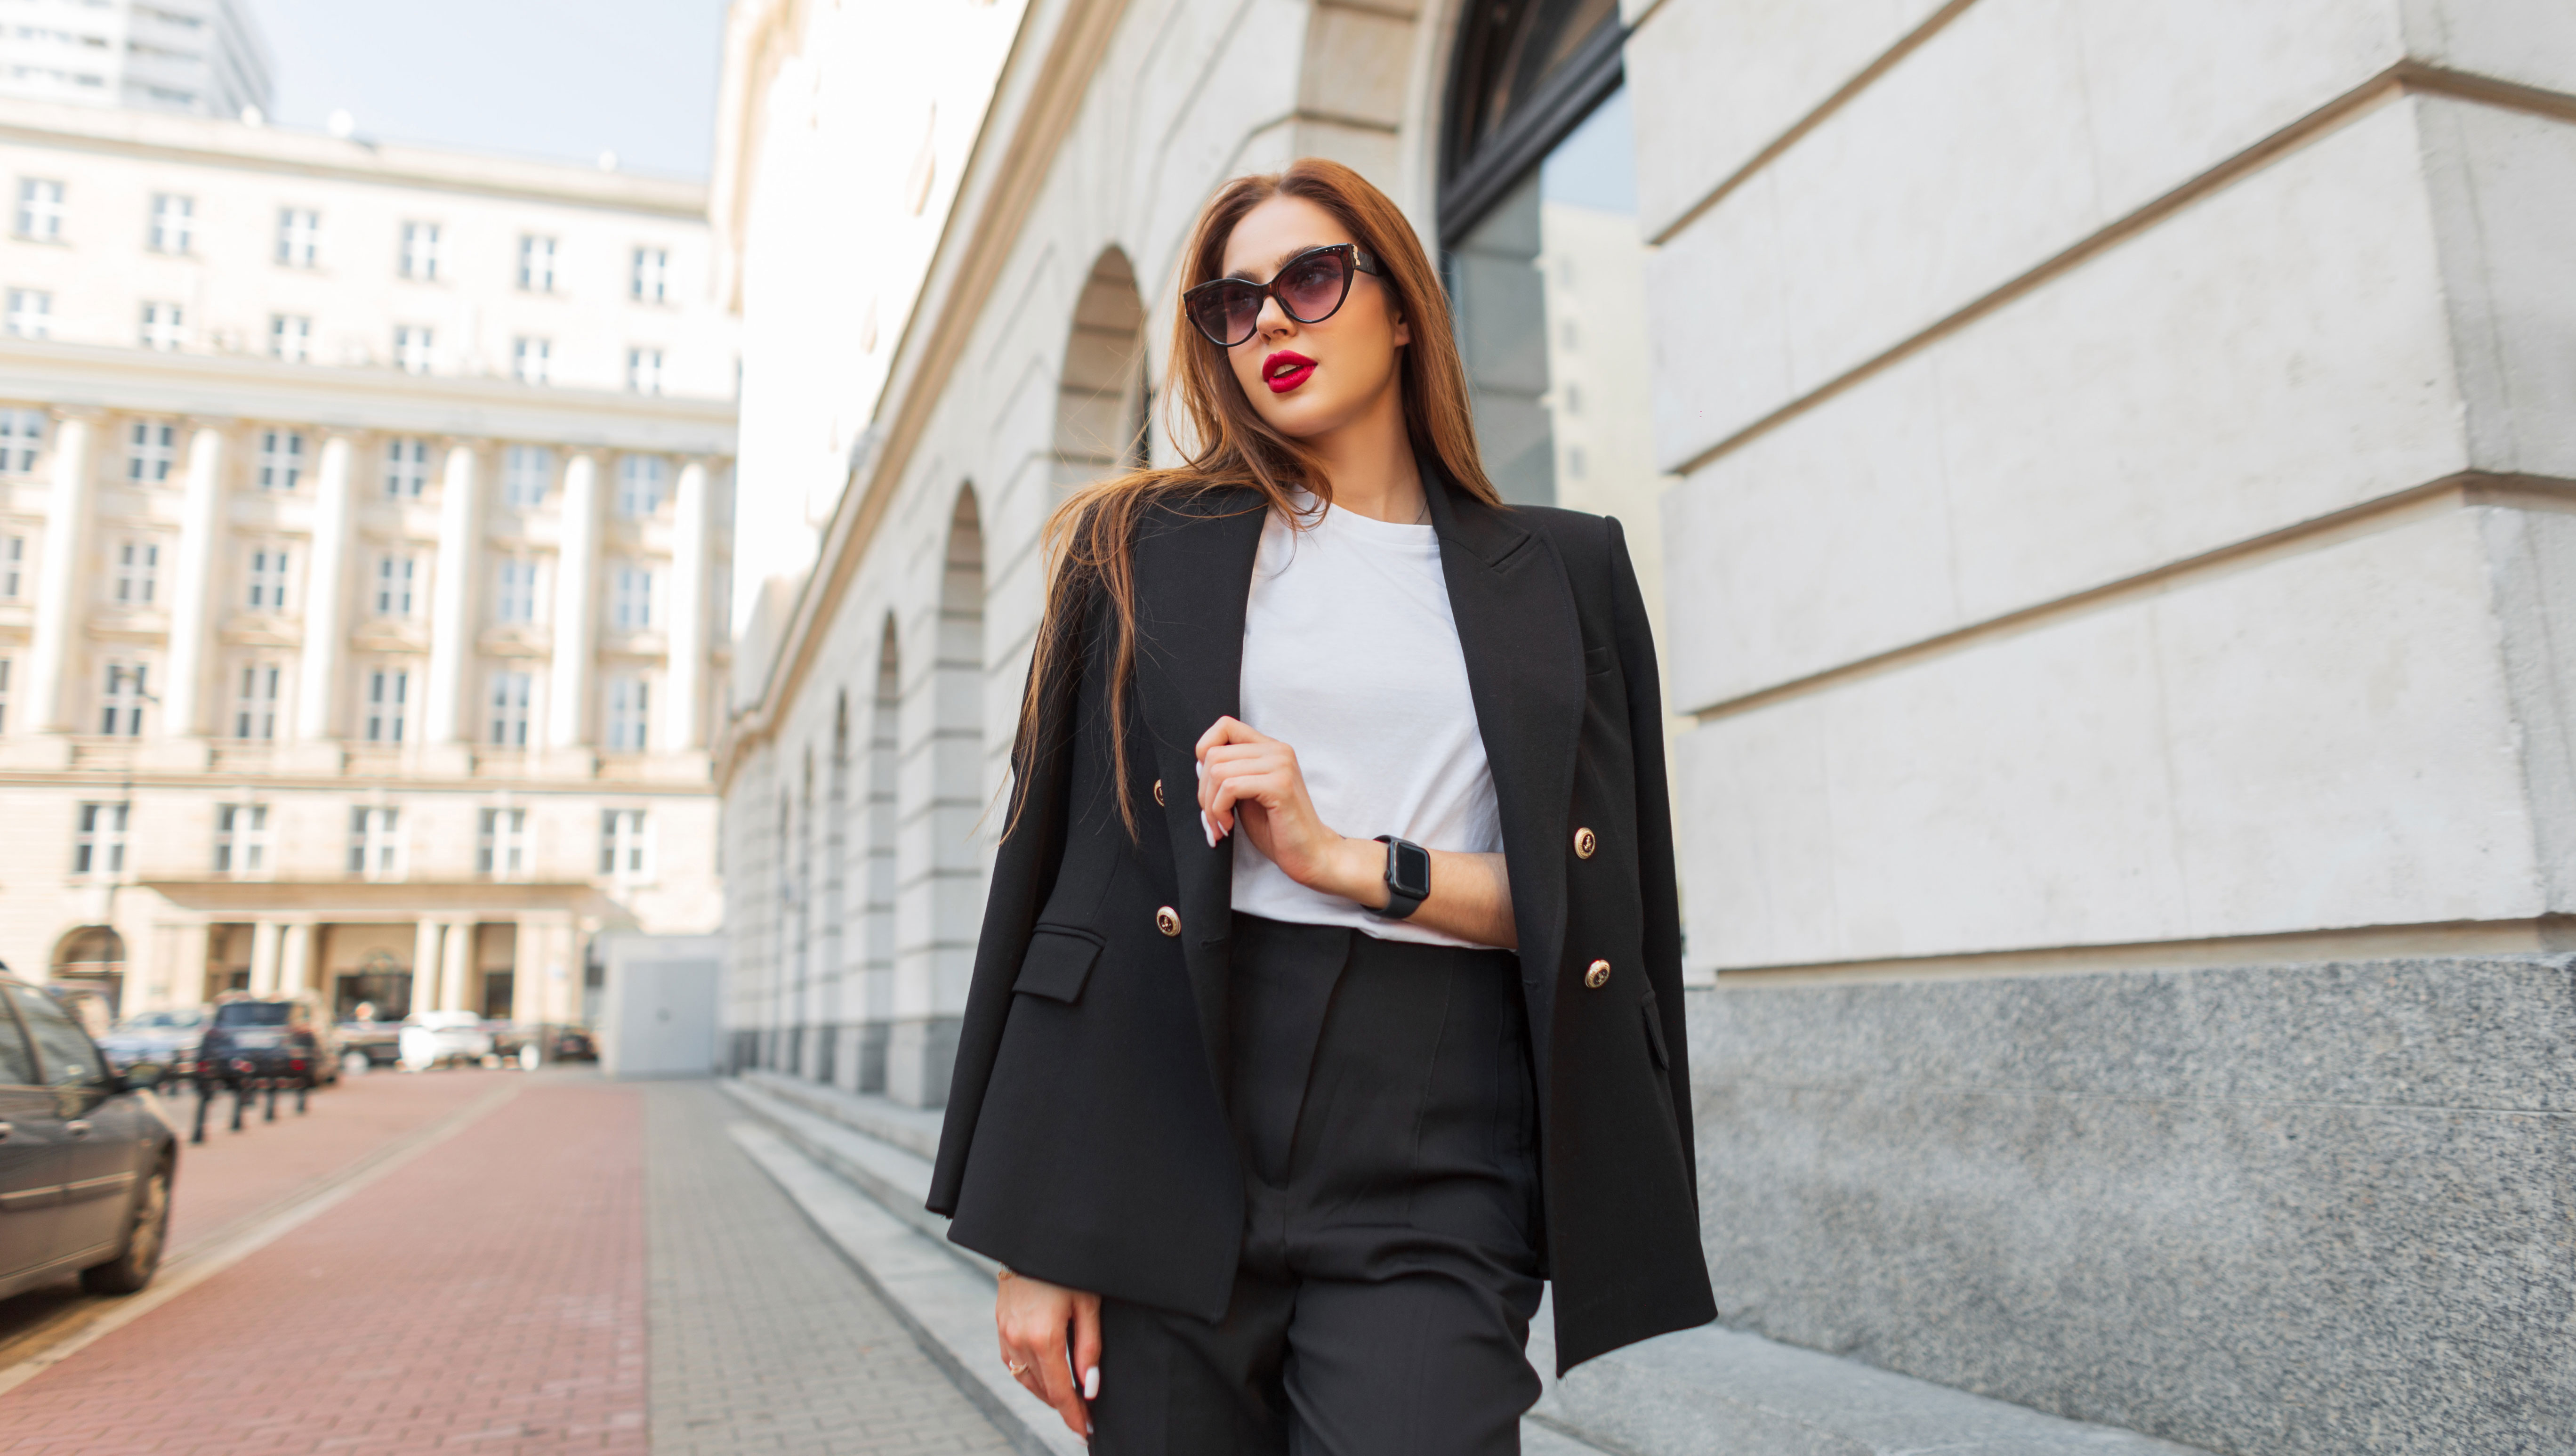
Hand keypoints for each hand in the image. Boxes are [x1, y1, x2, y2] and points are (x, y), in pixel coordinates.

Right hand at [996, 1270, 1099, 1437]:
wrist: (1032, 1236)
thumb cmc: (1068, 1268)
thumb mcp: (1088, 1305)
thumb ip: (1089, 1348)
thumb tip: (1090, 1389)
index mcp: (1044, 1338)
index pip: (1061, 1392)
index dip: (1074, 1416)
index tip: (1086, 1433)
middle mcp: (1019, 1340)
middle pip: (1043, 1389)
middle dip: (1064, 1407)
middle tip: (1082, 1420)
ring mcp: (1005, 1332)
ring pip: (1025, 1378)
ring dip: (1046, 1393)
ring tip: (1066, 1403)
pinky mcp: (1000, 1323)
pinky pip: (1012, 1362)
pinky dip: (1028, 1375)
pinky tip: (1042, 1377)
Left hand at [1195, 716, 1380, 901]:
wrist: (1308, 853)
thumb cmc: (1276, 827)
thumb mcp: (1246, 794)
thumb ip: (1228, 774)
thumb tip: (1199, 766)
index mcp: (1269, 748)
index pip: (1225, 726)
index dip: (1204, 749)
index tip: (1207, 783)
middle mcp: (1277, 750)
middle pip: (1214, 754)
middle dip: (1203, 791)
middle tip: (1212, 816)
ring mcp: (1280, 765)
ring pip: (1218, 771)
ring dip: (1210, 805)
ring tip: (1221, 823)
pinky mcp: (1280, 785)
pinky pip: (1230, 787)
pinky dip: (1219, 809)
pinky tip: (1229, 825)